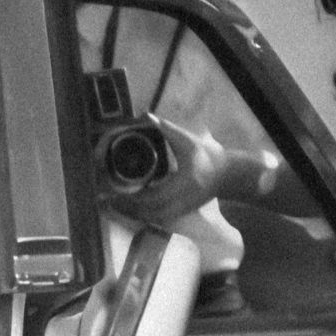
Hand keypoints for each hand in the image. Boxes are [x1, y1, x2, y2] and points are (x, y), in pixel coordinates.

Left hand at [112, 118, 226, 225]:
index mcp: (185, 182)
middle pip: (151, 213)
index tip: (116, 193)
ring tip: (114, 206)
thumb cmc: (208, 155)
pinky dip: (143, 216)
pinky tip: (130, 209)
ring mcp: (183, 208)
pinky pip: (159, 219)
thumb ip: (167, 129)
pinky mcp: (182, 212)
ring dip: (134, 215)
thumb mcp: (188, 140)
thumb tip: (145, 116)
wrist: (227, 174)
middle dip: (128, 209)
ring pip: (154, 219)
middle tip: (107, 201)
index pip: (156, 196)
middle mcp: (184, 199)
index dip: (134, 199)